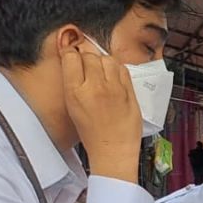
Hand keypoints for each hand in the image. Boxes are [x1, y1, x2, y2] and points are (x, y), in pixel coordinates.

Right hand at [62, 45, 141, 182]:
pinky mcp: (130, 93)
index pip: (72, 57)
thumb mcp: (72, 106)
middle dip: (87, 55)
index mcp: (75, 92)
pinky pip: (123, 69)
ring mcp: (115, 89)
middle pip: (90, 55)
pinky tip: (114, 76)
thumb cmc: (92, 132)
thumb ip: (73, 82)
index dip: (72, 53)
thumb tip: (74, 60)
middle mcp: (95, 88)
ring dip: (103, 60)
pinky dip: (117, 68)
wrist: (113, 150)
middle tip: (88, 64)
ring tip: (101, 71)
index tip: (73, 55)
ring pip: (107, 59)